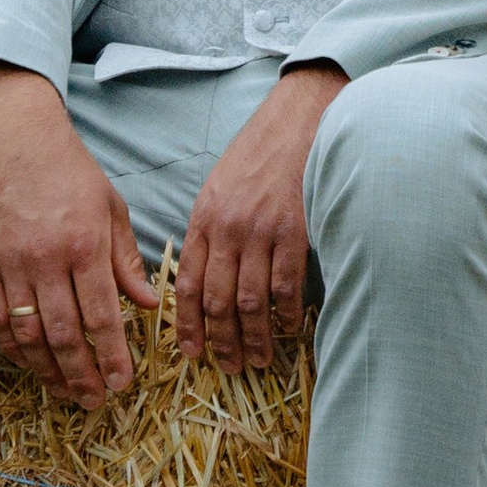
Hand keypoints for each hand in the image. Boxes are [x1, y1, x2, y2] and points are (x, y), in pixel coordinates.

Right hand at [0, 58, 153, 407]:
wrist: (18, 143)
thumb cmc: (74, 175)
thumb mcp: (113, 210)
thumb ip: (128, 261)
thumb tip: (149, 306)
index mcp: (86, 245)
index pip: (102, 315)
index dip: (111, 355)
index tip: (122, 383)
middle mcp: (47, 260)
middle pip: (63, 333)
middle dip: (81, 374)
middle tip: (95, 401)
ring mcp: (12, 264)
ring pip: (28, 333)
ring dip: (47, 370)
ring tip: (65, 392)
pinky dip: (13, 347)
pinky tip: (30, 365)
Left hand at [177, 64, 347, 371]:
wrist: (299, 119)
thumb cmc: (260, 152)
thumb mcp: (219, 186)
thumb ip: (209, 229)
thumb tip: (205, 274)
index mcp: (203, 218)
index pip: (187, 283)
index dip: (188, 324)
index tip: (192, 352)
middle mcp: (227, 228)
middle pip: (217, 299)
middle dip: (221, 341)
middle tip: (229, 368)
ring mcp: (261, 231)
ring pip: (250, 300)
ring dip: (253, 337)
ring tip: (257, 360)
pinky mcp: (295, 231)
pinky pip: (286, 286)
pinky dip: (286, 314)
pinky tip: (289, 329)